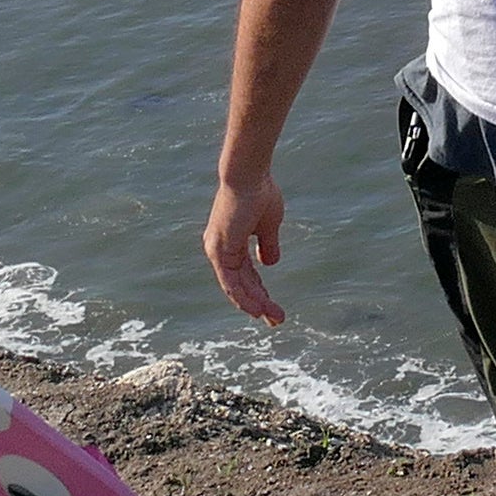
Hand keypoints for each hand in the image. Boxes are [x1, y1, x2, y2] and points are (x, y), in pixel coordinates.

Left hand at [205, 173, 290, 325]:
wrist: (249, 175)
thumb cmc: (259, 193)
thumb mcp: (268, 225)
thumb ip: (268, 246)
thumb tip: (270, 264)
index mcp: (230, 243)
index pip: (246, 276)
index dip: (261, 292)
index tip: (274, 307)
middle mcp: (220, 250)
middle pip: (241, 285)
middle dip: (260, 304)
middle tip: (277, 319)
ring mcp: (218, 251)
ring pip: (237, 288)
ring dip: (256, 304)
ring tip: (274, 318)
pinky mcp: (221, 251)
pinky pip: (231, 282)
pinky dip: (244, 297)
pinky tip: (257, 310)